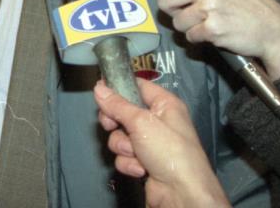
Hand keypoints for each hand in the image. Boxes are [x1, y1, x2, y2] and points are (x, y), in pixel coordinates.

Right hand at [94, 79, 228, 207]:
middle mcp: (158, 121)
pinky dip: (128, 163)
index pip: (138, 86)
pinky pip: (124, 155)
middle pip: (123, 112)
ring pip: (120, 136)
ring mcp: (150, 143)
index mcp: (164, 104)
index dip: (119, 88)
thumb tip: (99, 88)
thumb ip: (117, 105)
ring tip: (135, 154)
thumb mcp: (141, 123)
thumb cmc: (170, 151)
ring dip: (123, 147)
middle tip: (111, 125)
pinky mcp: (144, 162)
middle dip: (116, 123)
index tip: (100, 91)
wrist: (181, 193)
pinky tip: (140, 169)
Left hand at [132, 0, 279, 77]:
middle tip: (192, 10)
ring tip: (206, 20)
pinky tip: (213, 31)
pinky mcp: (213, 28)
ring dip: (188, 25)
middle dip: (174, 10)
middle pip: (165, 0)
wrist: (272, 26)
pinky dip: (198, 37)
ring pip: (176, 21)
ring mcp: (209, 6)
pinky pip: (189, 35)